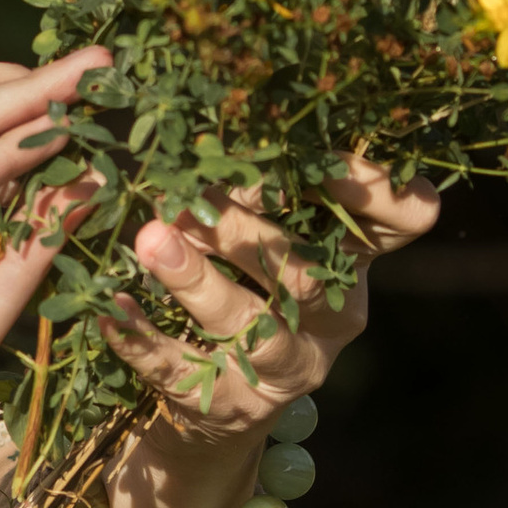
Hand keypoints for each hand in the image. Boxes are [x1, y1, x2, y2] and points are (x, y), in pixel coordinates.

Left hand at [46, 157, 440, 507]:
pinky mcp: (225, 407)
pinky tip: (106, 306)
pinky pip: (178, 371)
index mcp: (353, 260)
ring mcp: (284, 369)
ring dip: (197, 279)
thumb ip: (270, 181)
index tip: (321, 151)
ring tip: (150, 237)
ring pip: (250, 326)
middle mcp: (333, 316)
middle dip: (249, 229)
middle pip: (307, 272)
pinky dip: (140, 337)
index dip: (373, 186)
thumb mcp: (273, 234)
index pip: (401, 221)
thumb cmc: (246, 287)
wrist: (214, 404)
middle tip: (194, 187)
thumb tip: (219, 100)